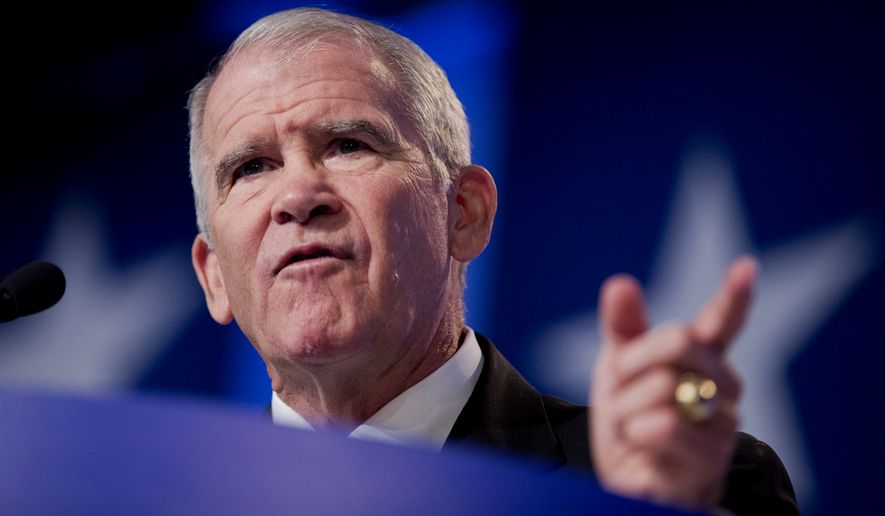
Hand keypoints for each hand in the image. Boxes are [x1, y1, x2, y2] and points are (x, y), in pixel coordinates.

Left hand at [590, 257, 756, 508]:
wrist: (627, 478)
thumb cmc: (631, 418)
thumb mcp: (618, 370)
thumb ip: (624, 329)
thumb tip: (621, 283)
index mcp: (701, 358)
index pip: (722, 321)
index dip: (734, 295)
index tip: (745, 266)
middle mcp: (721, 387)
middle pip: (678, 341)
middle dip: (633, 360)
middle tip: (622, 386)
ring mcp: (719, 424)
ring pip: (664, 386)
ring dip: (628, 406)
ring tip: (634, 426)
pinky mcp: (708, 461)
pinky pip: (663, 425)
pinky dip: (636, 432)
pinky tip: (641, 444)